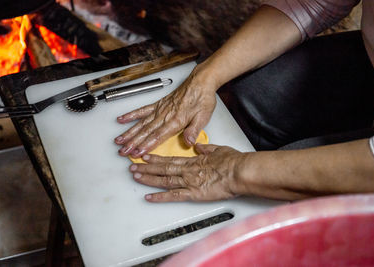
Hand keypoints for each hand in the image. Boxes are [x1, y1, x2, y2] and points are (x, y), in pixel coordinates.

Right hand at [115, 65, 217, 157]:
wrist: (200, 82)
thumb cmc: (202, 99)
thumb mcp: (203, 117)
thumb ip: (194, 130)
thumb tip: (189, 142)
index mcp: (176, 120)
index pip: (158, 136)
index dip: (146, 146)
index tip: (137, 153)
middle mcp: (165, 115)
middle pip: (146, 132)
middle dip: (133, 143)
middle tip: (123, 151)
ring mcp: (160, 109)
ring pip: (141, 123)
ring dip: (129, 133)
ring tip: (119, 141)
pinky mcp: (158, 104)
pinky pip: (142, 110)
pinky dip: (131, 115)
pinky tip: (122, 120)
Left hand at [128, 143, 245, 201]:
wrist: (240, 172)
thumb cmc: (233, 162)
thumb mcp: (218, 150)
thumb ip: (207, 148)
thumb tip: (199, 146)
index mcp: (193, 160)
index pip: (170, 159)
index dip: (156, 158)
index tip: (146, 156)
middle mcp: (187, 170)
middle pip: (163, 168)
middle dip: (146, 168)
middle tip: (133, 166)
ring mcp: (189, 182)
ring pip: (164, 180)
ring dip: (148, 178)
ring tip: (135, 177)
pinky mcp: (194, 194)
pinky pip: (173, 196)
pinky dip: (160, 197)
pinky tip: (149, 197)